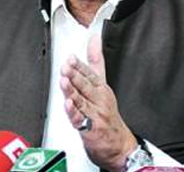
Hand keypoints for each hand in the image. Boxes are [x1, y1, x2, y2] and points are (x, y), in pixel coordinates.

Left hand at [59, 34, 137, 170]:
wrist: (119, 145)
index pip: (91, 74)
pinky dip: (74, 113)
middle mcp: (99, 100)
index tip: (71, 58)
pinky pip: (80, 120)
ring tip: (65, 81)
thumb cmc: (107, 113)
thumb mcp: (103, 84)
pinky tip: (68, 105)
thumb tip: (93, 39)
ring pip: (81, 100)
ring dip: (72, 91)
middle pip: (86, 86)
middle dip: (75, 75)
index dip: (80, 66)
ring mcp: (95, 114)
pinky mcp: (90, 129)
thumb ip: (96, 61)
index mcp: (101, 88)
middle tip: (66, 67)